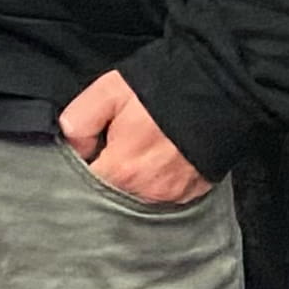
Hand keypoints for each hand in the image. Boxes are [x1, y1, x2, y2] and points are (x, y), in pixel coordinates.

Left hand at [57, 70, 211, 205]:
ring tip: (136, 150)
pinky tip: (157, 158)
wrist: (216, 93)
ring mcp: (172, 196)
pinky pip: (163, 194)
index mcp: (121, 171)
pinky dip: (155, 180)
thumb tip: (71, 145)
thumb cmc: (158, 92)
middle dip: (106, 172)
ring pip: (137, 194)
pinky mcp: (192, 193)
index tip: (88, 147)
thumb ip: (79, 122)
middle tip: (111, 145)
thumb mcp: (107, 93)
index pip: (85, 183)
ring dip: (132, 178)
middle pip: (112, 192)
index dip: (82, 163)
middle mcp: (146, 192)